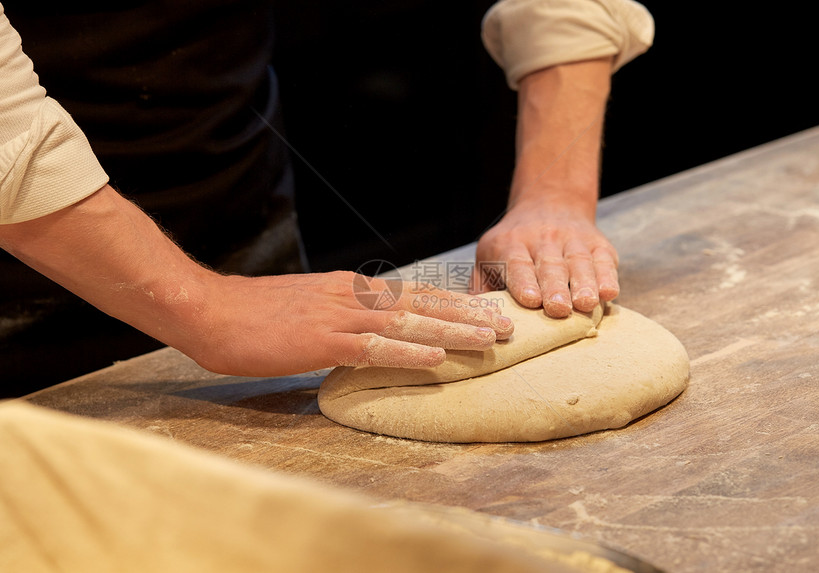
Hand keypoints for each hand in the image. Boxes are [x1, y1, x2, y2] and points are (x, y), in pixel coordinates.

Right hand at [189, 272, 514, 376]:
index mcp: (349, 288)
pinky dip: (409, 352)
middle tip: (507, 324)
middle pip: (422, 303)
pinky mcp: (322, 340)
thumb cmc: (253, 315)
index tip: (483, 312)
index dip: (451, 304)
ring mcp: (339, 316)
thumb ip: (340, 319)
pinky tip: (437, 358)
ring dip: (453, 331)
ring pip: (409, 321)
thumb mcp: (306, 310)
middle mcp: (352, 296)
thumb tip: (366, 336)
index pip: (412, 294)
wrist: (210, 310)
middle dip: (467, 315)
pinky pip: (374, 347)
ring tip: (490, 339)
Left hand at [472, 199, 617, 316]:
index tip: (531, 300)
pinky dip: (607, 276)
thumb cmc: (512, 247)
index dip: (524, 282)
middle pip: (550, 265)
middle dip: (555, 288)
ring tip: (586, 304)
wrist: (549, 204)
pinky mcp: (598, 244)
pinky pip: (603, 260)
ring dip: (584, 284)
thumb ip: (481, 287)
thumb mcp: (489, 257)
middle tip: (558, 309)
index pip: (518, 263)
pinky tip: (608, 293)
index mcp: (510, 244)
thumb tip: (473, 316)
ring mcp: (572, 240)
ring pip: (579, 262)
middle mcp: (542, 238)